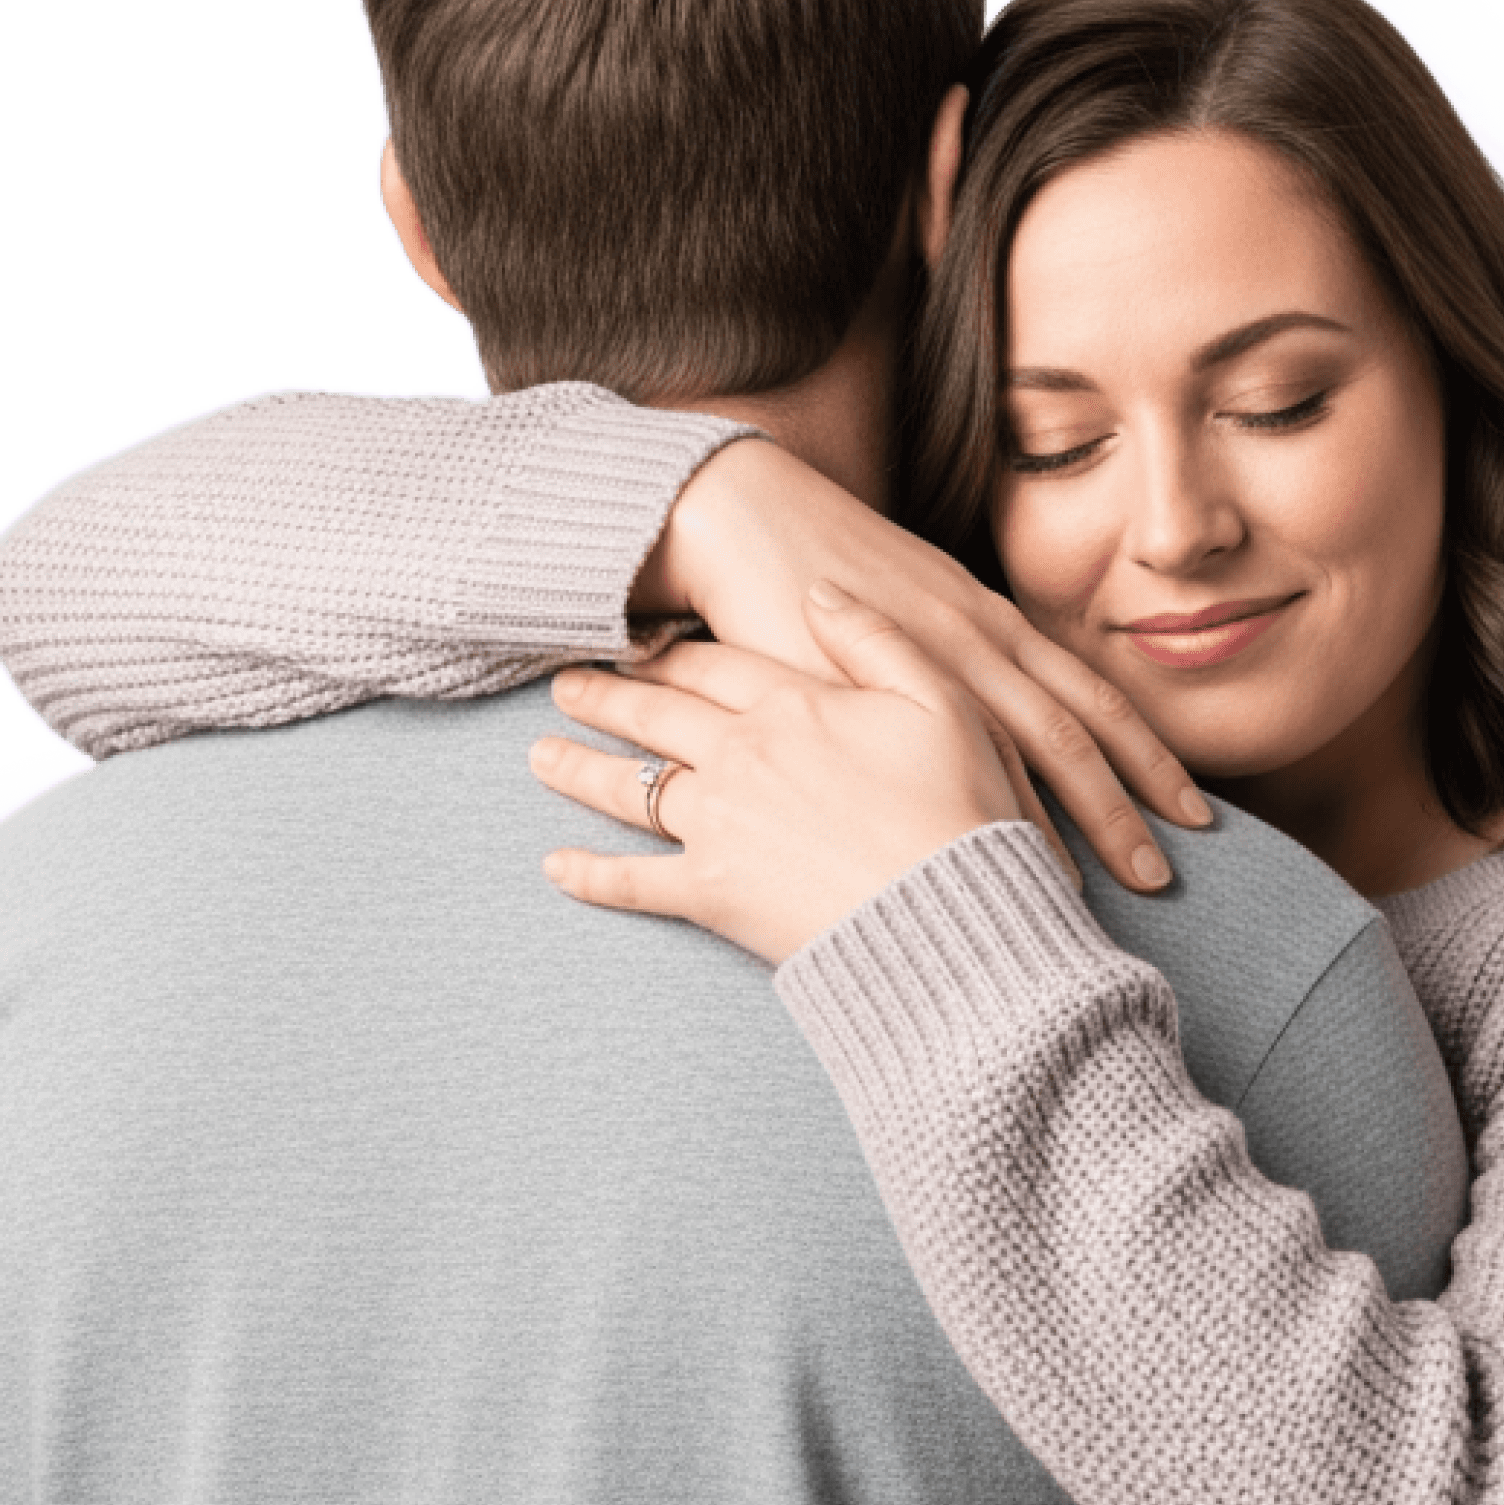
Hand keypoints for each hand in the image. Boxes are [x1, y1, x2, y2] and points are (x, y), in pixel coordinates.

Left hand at [532, 588, 1060, 966]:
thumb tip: (820, 590)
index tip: (635, 641)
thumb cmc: (963, 808)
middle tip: (564, 684)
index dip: (670, 651)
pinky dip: (591, 876)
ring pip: (631, 788)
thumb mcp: (942, 700)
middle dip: (607, 698)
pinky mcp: (712, 894)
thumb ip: (877, 640)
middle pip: (657, 717)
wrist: (951, 914)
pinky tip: (556, 868)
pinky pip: (635, 882)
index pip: (714, 665)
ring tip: (540, 755)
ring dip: (580, 769)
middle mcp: (741, 755)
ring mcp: (719, 824)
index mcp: (793, 704)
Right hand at [634, 439, 1204, 892]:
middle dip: (1129, 803)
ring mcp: (930, 656)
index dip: (1146, 754)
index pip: (1091, 695)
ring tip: (1108, 884)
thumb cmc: (819, 567)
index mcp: (993, 619)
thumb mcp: (909, 610)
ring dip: (1077, 817)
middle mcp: (978, 635)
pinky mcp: (875, 677)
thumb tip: (985, 736)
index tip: (1186, 809)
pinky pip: (949, 752)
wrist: (741, 516)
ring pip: (1029, 745)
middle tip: (1166, 873)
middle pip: (1078, 729)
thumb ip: (950, 665)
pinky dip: (988, 809)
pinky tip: (1001, 859)